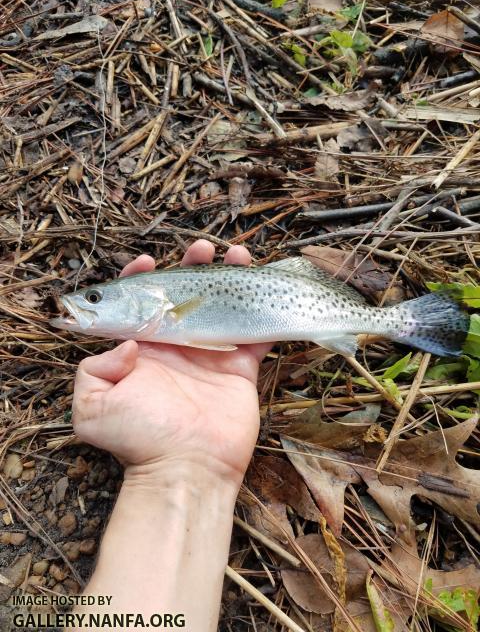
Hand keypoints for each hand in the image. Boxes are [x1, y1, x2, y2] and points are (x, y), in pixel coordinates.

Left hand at [72, 241, 269, 486]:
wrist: (186, 470)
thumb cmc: (139, 439)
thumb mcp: (92, 406)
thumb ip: (94, 369)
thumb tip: (129, 345)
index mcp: (142, 348)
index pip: (138, 304)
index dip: (141, 278)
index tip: (148, 262)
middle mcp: (176, 346)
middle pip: (184, 295)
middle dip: (192, 267)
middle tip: (201, 248)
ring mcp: (210, 355)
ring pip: (221, 304)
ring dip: (229, 277)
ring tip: (236, 254)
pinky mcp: (240, 368)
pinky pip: (254, 332)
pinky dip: (261, 309)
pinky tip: (264, 283)